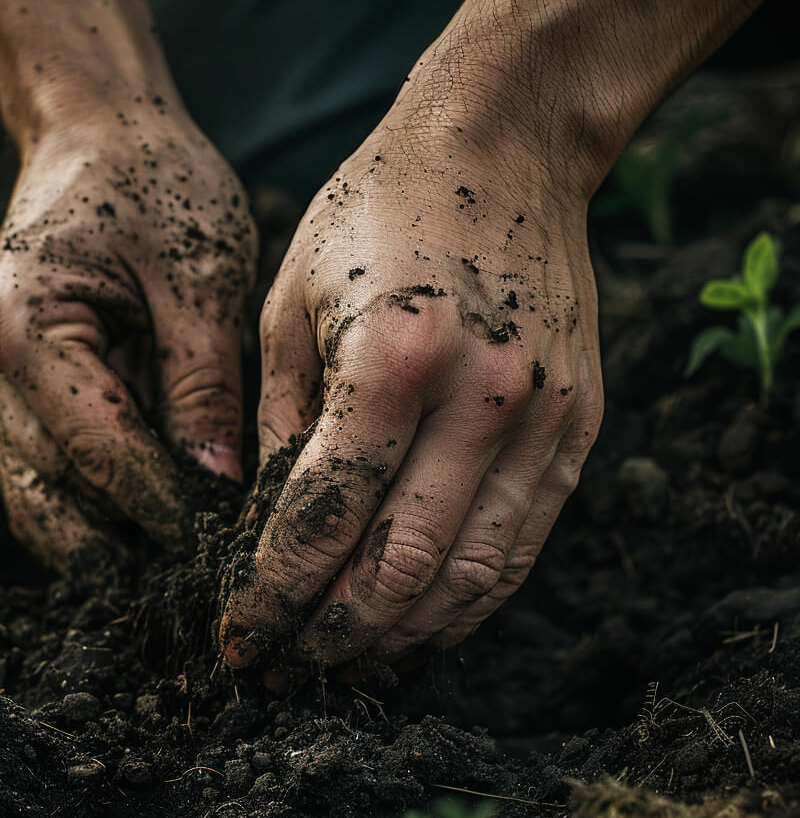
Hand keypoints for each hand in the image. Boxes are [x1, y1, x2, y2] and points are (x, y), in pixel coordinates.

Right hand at [0, 113, 256, 570]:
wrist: (99, 133)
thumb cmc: (156, 182)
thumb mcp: (199, 275)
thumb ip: (203, 384)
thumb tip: (216, 488)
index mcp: (24, 328)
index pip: (102, 453)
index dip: (168, 512)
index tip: (229, 556)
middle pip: (58, 498)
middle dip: (132, 551)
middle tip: (210, 585)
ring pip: (47, 503)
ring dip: (113, 543)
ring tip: (192, 570)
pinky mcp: (20, 394)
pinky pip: (54, 475)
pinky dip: (102, 508)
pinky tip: (165, 525)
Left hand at [221, 107, 602, 669]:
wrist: (503, 147)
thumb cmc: (375, 212)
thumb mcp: (290, 304)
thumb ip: (279, 424)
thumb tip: (262, 530)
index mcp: (393, 356)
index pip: (325, 515)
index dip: (275, 592)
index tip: (239, 636)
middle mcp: (482, 396)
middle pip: (400, 564)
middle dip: (333, 634)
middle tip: (287, 669)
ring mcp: (544, 417)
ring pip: (471, 576)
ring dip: (402, 637)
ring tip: (348, 665)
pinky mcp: (578, 428)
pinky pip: (522, 546)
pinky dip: (468, 602)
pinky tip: (420, 626)